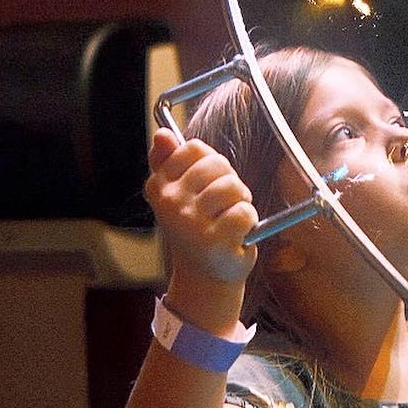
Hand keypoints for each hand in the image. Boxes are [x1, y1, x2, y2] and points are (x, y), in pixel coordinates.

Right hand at [145, 130, 258, 291]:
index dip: (211, 163)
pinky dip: (249, 221)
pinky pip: (244, 212)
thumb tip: (163, 133)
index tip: (207, 184)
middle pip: (217, 164)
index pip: (194, 148)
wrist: (204, 275)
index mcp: (159, 186)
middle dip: (230, 181)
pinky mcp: (214, 241)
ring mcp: (190, 222)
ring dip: (241, 202)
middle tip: (223, 205)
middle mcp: (170, 203)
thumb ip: (169, 161)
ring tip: (230, 219)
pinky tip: (237, 234)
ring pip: (232, 186)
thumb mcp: (177, 193)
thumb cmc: (196, 228)